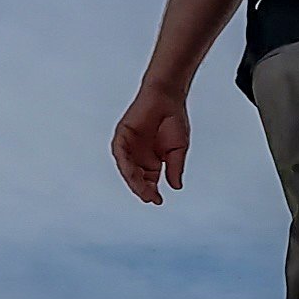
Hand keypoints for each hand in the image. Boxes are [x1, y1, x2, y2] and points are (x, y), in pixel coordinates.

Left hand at [111, 85, 190, 205]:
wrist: (167, 98)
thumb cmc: (173, 119)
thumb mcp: (177, 150)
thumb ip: (175, 167)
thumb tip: (176, 186)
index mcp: (152, 159)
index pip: (149, 180)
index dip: (152, 191)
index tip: (158, 200)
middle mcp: (139, 155)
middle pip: (137, 177)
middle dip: (143, 189)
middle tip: (150, 197)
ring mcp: (129, 146)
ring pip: (127, 168)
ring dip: (134, 180)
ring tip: (142, 189)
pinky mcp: (122, 136)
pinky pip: (120, 154)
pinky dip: (125, 164)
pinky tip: (131, 173)